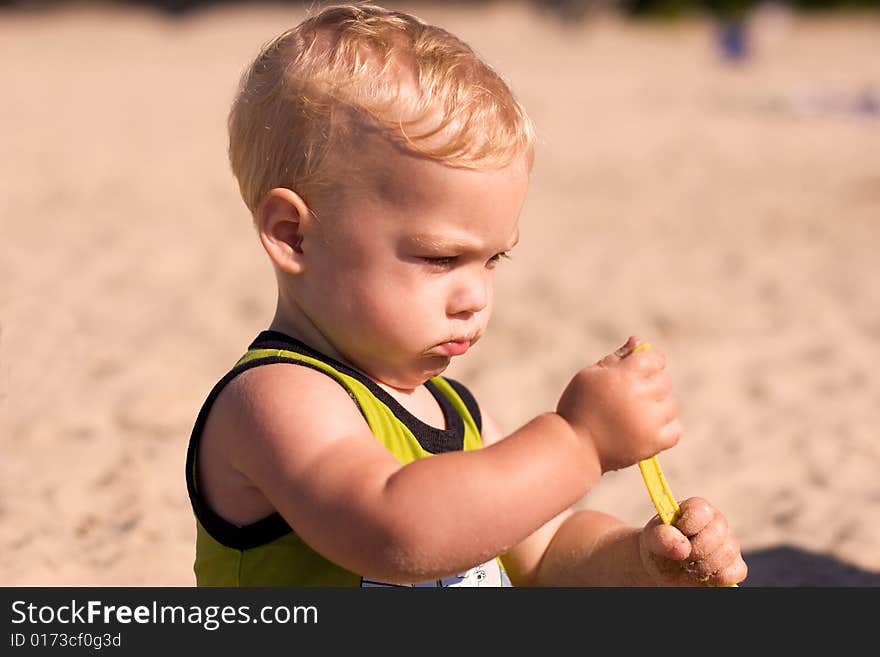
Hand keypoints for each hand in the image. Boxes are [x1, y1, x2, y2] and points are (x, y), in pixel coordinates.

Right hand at [556, 336, 681, 471]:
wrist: (572, 447)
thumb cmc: (578, 406)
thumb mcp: (591, 375)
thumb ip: (618, 357)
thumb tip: (639, 341)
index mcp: (624, 375)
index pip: (655, 359)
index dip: (648, 362)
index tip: (636, 371)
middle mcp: (640, 395)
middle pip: (664, 381)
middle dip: (650, 384)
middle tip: (628, 396)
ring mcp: (649, 421)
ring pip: (671, 404)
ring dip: (658, 407)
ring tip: (634, 414)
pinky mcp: (654, 443)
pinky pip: (675, 429)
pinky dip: (665, 428)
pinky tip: (646, 427)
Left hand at [638, 497, 747, 586]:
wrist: (664, 569)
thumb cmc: (659, 547)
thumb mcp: (652, 539)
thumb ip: (662, 537)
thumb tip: (682, 547)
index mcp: (696, 509)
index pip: (701, 511)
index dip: (688, 525)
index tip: (677, 534)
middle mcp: (717, 523)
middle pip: (717, 534)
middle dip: (695, 550)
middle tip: (680, 557)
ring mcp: (729, 544)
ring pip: (727, 553)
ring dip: (704, 566)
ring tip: (688, 568)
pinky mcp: (736, 566)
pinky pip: (737, 572)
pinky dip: (718, 578)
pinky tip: (702, 577)